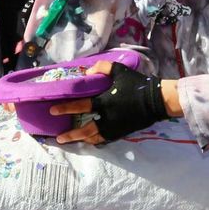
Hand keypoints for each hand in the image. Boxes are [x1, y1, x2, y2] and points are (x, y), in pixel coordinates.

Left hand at [51, 61, 167, 144]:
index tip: (52, 111)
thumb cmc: (137, 85)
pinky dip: (95, 141)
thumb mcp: (120, 71)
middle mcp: (107, 119)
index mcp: (105, 103)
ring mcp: (115, 128)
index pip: (81, 106)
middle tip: (59, 138)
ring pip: (94, 138)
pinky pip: (105, 139)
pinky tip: (89, 141)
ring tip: (72, 141)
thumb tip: (87, 72)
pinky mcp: (121, 133)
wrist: (156, 101)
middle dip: (71, 135)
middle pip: (86, 130)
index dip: (66, 108)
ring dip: (82, 140)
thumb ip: (102, 68)